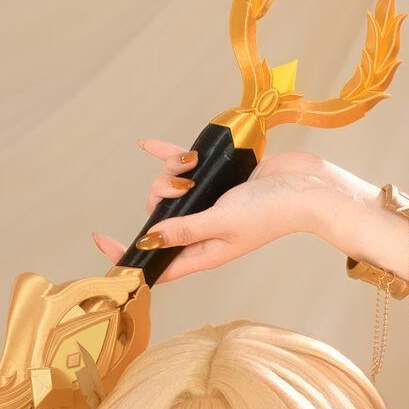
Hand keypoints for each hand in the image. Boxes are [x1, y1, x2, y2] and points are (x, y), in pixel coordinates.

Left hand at [92, 138, 333, 283]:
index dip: (129, 258)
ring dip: (169, 175)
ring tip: (188, 165)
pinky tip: (148, 144)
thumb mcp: (221, 223)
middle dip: (157, 201)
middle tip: (175, 187)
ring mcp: (210, 206)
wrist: (305, 187)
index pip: (158, 264)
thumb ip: (185, 231)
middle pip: (161, 222)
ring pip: (171, 193)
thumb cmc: (270, 212)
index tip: (103, 244)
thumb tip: (149, 240)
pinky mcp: (218, 181)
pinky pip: (185, 167)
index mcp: (204, 253)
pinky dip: (168, 156)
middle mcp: (204, 233)